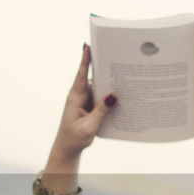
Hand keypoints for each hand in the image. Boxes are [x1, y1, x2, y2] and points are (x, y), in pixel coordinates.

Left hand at [49, 44, 116, 162]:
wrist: (68, 149)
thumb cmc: (74, 138)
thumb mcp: (89, 126)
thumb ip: (101, 111)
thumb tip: (114, 96)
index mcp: (75, 97)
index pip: (81, 74)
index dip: (85, 59)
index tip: (88, 45)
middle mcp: (80, 95)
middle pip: (93, 76)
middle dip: (104, 67)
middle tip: (117, 55)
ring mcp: (85, 100)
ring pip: (99, 87)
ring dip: (110, 82)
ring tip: (125, 74)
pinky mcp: (90, 106)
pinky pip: (101, 97)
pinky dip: (110, 95)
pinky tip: (122, 96)